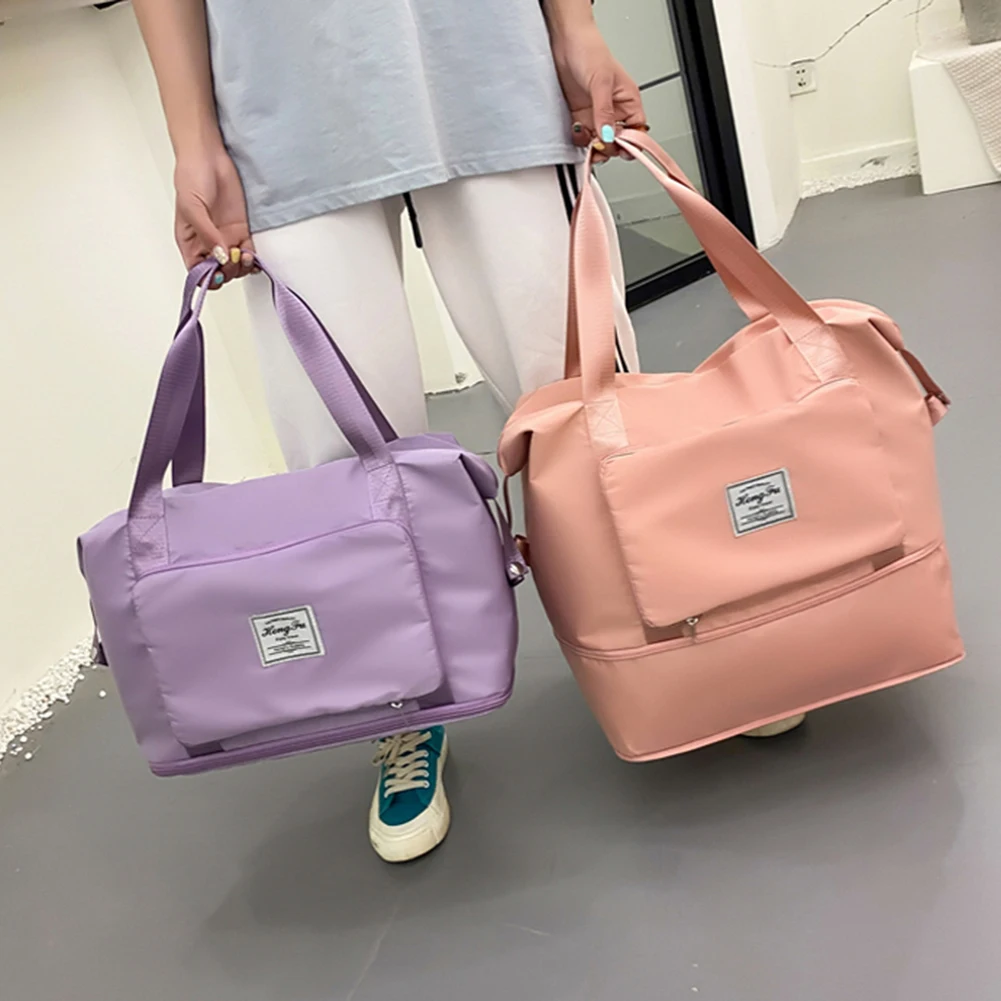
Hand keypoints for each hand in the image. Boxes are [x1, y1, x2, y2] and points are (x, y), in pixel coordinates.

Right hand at [173, 146, 254, 285]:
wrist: (209, 156)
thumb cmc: (191, 177)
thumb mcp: (192, 208)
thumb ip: (206, 234)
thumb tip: (220, 257)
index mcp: (190, 242)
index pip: (197, 271)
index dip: (208, 277)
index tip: (218, 271)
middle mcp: (208, 243)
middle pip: (219, 272)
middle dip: (229, 271)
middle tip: (234, 258)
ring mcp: (225, 238)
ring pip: (236, 265)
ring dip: (243, 267)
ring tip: (246, 256)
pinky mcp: (241, 230)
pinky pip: (249, 252)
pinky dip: (254, 259)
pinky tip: (255, 258)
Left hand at [550, 20, 645, 159]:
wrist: (566, 42)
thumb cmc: (590, 51)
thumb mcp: (601, 83)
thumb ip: (604, 112)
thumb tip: (609, 135)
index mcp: (628, 101)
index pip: (637, 130)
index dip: (631, 142)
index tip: (620, 148)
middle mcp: (614, 110)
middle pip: (618, 141)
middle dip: (609, 147)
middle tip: (600, 145)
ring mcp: (597, 114)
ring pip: (600, 142)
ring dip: (593, 146)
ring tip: (588, 140)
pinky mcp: (581, 115)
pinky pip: (584, 136)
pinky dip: (580, 139)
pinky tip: (577, 132)